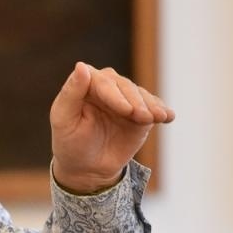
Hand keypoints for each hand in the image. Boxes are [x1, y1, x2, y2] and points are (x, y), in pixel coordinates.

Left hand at [48, 61, 174, 193]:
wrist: (87, 168)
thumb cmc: (70, 143)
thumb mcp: (63, 120)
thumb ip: (71, 93)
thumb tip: (81, 65)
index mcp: (86, 84)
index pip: (103, 81)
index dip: (115, 94)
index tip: (126, 110)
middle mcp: (108, 87)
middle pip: (126, 86)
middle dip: (136, 101)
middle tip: (143, 118)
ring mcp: (126, 98)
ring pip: (141, 95)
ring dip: (151, 106)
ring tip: (159, 117)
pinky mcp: (141, 112)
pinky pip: (154, 107)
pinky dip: (162, 111)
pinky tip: (168, 117)